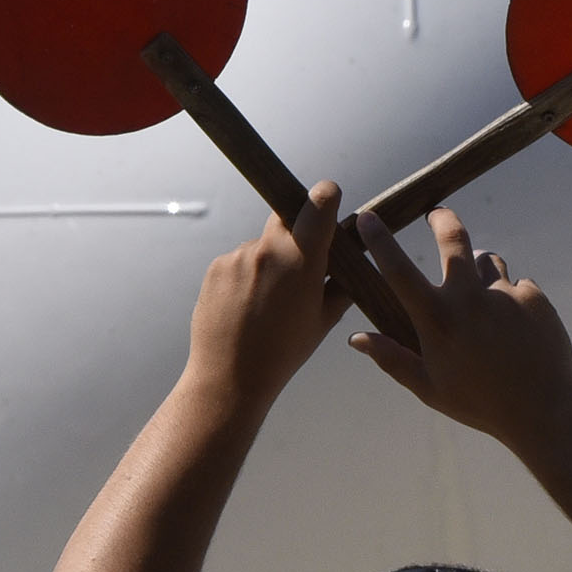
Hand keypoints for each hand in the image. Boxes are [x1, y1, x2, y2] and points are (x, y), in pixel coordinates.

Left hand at [187, 182, 347, 409]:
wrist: (230, 376)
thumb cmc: (283, 352)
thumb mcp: (324, 319)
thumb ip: (342, 283)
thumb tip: (355, 260)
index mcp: (301, 260)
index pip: (318, 203)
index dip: (326, 195)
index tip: (329, 196)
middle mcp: (267, 251)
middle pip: (286, 217)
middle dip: (297, 231)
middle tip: (301, 263)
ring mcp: (237, 257)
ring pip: (263, 244)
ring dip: (271, 261)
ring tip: (269, 303)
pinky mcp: (217, 266)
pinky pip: (240, 260)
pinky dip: (248, 276)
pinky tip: (248, 306)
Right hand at [349, 207, 571, 453]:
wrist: (543, 411)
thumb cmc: (479, 404)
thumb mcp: (429, 388)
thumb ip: (392, 359)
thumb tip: (356, 339)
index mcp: (437, 320)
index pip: (399, 269)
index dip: (380, 240)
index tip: (368, 217)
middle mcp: (470, 299)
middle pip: (454, 238)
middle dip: (442, 219)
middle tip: (436, 215)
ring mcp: (505, 295)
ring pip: (488, 262)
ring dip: (481, 270)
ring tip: (485, 304)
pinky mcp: (534, 298)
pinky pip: (518, 287)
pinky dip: (513, 301)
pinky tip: (517, 331)